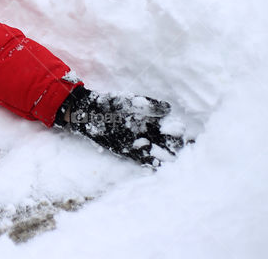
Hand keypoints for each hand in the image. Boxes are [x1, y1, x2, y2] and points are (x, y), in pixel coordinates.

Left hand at [58, 86, 189, 167]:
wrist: (88, 113)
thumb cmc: (109, 103)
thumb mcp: (128, 101)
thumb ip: (148, 105)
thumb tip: (168, 109)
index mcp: (151, 118)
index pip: (170, 126)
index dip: (176, 131)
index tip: (178, 132)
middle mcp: (149, 132)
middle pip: (168, 142)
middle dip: (175, 147)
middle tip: (179, 151)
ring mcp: (140, 142)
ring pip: (158, 152)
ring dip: (166, 158)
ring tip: (172, 162)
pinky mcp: (129, 151)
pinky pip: (143, 159)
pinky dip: (151, 163)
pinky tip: (158, 167)